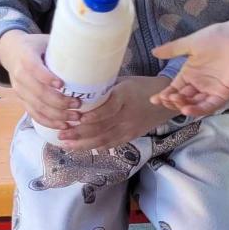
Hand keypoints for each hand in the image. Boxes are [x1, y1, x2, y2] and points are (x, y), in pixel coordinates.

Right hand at [0, 30, 81, 130]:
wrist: (12, 51)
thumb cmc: (36, 45)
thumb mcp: (46, 40)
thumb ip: (64, 45)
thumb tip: (92, 47)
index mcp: (26, 57)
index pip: (34, 68)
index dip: (46, 77)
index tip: (62, 84)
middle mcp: (19, 75)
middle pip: (38, 92)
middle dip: (59, 102)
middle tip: (78, 104)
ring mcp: (19, 90)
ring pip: (37, 106)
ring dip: (57, 115)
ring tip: (75, 117)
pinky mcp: (22, 100)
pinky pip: (34, 114)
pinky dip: (49, 121)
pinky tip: (63, 125)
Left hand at [57, 76, 171, 150]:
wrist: (167, 102)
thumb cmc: (143, 87)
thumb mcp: (126, 81)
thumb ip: (106, 88)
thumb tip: (81, 89)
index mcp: (126, 96)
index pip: (108, 108)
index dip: (92, 115)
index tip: (76, 117)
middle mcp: (127, 114)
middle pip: (102, 127)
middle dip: (79, 133)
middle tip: (61, 134)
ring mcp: (129, 128)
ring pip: (104, 139)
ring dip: (83, 143)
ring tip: (66, 144)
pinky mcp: (131, 136)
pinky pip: (111, 144)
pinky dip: (95, 146)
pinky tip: (81, 148)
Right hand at [150, 7, 228, 116]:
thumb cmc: (217, 37)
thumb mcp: (191, 43)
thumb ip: (172, 50)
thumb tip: (153, 52)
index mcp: (191, 74)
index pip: (174, 89)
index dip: (164, 95)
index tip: (153, 99)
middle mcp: (199, 84)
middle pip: (182, 99)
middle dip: (172, 101)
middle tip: (164, 99)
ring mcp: (211, 90)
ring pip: (194, 105)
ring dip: (182, 106)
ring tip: (174, 101)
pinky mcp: (223, 94)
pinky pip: (209, 106)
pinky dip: (198, 110)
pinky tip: (186, 109)